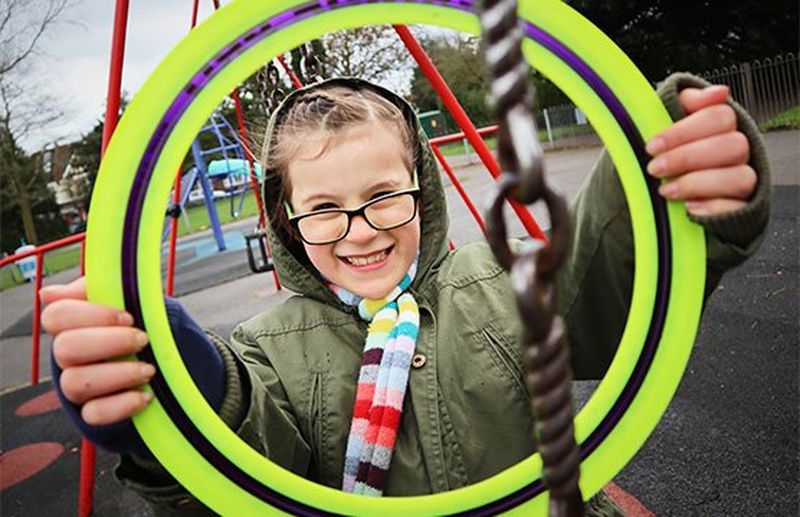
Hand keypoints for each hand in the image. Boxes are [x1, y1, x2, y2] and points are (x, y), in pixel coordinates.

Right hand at [41, 277, 154, 425]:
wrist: (167, 367)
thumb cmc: (144, 329)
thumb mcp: (131, 302)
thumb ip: (101, 290)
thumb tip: (50, 293)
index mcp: (73, 326)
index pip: (57, 315)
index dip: (91, 314)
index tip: (128, 316)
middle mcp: (68, 358)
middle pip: (65, 348)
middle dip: (109, 342)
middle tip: (143, 339)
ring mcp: (76, 388)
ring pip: (75, 383)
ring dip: (118, 374)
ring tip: (149, 370)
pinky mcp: (92, 415)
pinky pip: (95, 414)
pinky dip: (122, 404)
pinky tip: (145, 395)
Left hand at [646, 85, 756, 215]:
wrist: (663, 199)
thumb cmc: (666, 156)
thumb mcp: (667, 124)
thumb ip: (685, 102)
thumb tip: (718, 92)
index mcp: (722, 127)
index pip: (720, 117)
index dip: (684, 131)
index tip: (652, 146)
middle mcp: (738, 152)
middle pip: (733, 146)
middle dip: (687, 157)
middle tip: (655, 168)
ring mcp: (742, 182)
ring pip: (740, 177)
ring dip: (697, 183)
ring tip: (666, 190)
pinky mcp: (740, 210)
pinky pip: (737, 208)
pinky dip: (712, 207)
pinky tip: (688, 207)